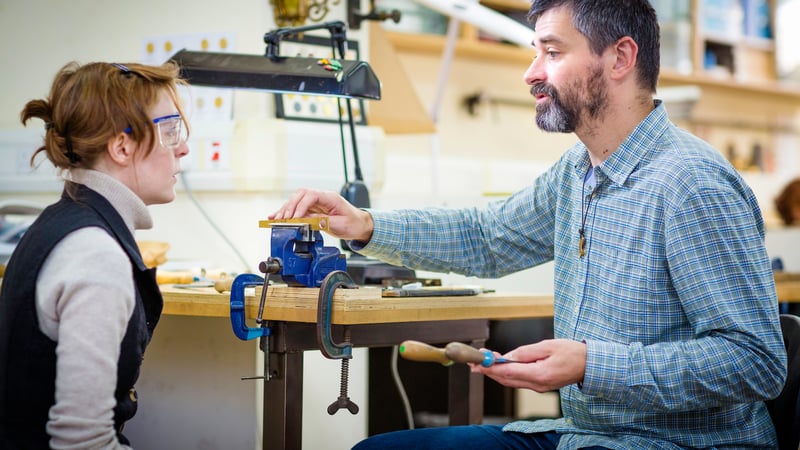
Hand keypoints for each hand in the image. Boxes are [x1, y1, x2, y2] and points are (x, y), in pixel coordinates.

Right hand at [270, 188, 373, 241]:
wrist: (359, 225)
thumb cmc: (353, 223)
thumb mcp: (340, 225)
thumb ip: (323, 222)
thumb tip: (307, 221)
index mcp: (330, 197)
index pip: (311, 196)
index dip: (301, 206)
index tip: (295, 218)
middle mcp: (322, 197)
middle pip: (300, 195)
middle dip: (290, 207)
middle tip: (283, 219)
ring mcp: (316, 202)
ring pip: (296, 201)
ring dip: (286, 209)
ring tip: (276, 218)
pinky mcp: (313, 209)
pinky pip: (297, 208)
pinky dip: (287, 213)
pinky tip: (277, 216)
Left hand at [471, 339, 585, 392]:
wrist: (590, 365)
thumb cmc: (572, 352)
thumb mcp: (547, 345)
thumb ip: (525, 352)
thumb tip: (507, 356)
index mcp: (540, 374)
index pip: (508, 372)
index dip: (490, 367)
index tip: (478, 362)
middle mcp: (538, 384)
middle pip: (506, 380)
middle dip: (488, 371)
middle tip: (474, 362)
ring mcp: (539, 387)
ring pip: (511, 382)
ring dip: (496, 373)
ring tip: (482, 362)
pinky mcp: (540, 386)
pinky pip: (519, 381)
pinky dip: (507, 374)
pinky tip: (500, 366)